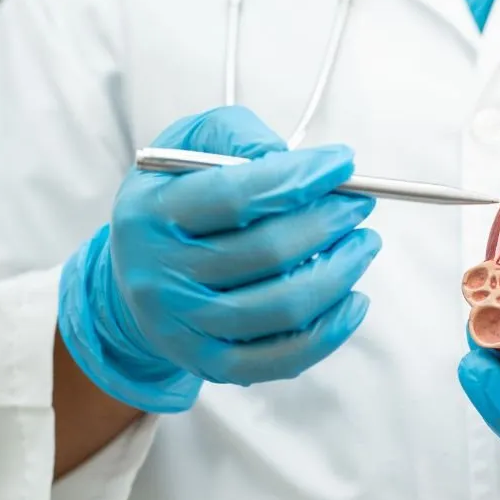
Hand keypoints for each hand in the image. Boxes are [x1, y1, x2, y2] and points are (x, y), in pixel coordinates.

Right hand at [58, 106, 381, 412]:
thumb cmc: (175, 201)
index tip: (342, 163)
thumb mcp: (187, 147)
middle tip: (359, 205)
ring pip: (283, 306)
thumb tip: (286, 157)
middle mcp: (162, 276)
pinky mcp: (211, 364)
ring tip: (363, 243)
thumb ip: (234, 135)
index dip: (300, 177)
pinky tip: (354, 299)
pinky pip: (283, 358)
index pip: (237, 194)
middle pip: (268, 252)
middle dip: (328, 223)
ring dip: (340, 272)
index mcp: (152, 215)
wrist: (137, 276)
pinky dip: (330, 330)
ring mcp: (186, 326)